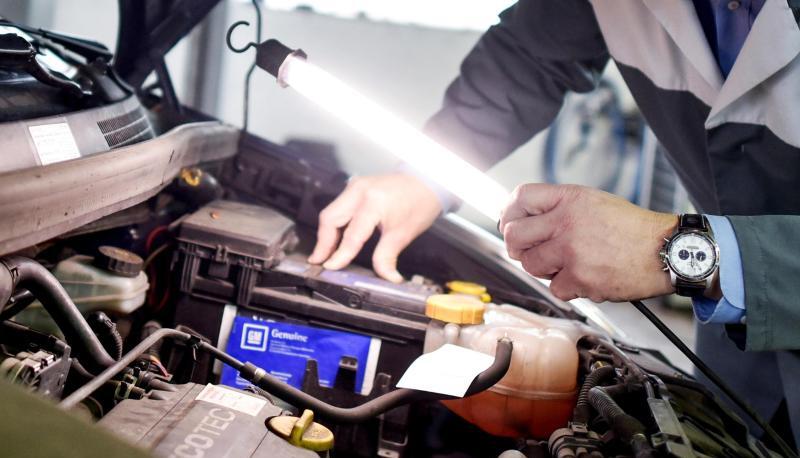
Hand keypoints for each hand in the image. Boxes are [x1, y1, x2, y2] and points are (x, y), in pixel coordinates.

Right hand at [308, 173, 441, 282]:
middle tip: (319, 262)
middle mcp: (359, 191)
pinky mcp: (356, 187)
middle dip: (323, 243)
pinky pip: (338, 207)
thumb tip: (387, 277)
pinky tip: (336, 239)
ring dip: (327, 234)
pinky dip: (335, 224)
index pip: (351, 234)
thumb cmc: (419, 202)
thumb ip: (387, 256)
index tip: (330, 268)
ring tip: (325, 254)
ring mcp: (355, 186)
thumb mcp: (404, 233)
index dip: (340, 254)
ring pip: (330, 212)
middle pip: (329, 219)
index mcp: (373, 202)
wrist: (427, 180)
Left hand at [499, 183, 676, 301]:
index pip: (520, 198)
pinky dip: (566, 287)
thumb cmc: (632, 228)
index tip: (508, 222)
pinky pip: (554, 288)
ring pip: (530, 264)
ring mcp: (571, 252)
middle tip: (531, 250)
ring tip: (564, 263)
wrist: (665, 251)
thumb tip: (523, 218)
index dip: (508, 212)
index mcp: (570, 199)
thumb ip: (559, 207)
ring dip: (543, 268)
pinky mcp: (579, 279)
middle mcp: (566, 223)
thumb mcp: (593, 202)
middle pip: (513, 235)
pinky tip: (583, 276)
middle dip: (517, 245)